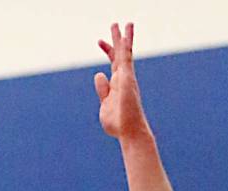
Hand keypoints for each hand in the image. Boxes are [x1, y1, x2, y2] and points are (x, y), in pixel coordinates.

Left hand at [94, 22, 149, 140]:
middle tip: (114, 24)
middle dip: (117, 39)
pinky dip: (126, 48)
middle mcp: (124, 79)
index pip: (112, 63)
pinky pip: (127, 60)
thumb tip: (99, 74)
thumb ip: (102, 90)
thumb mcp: (104, 105)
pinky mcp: (128, 79)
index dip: (107, 50)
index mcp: (117, 84)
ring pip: (125, 54)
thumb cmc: (118, 123)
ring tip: (125, 23)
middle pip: (120, 54)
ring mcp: (127, 78)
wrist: (128, 131)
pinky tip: (125, 37)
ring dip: (124, 38)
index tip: (99, 40)